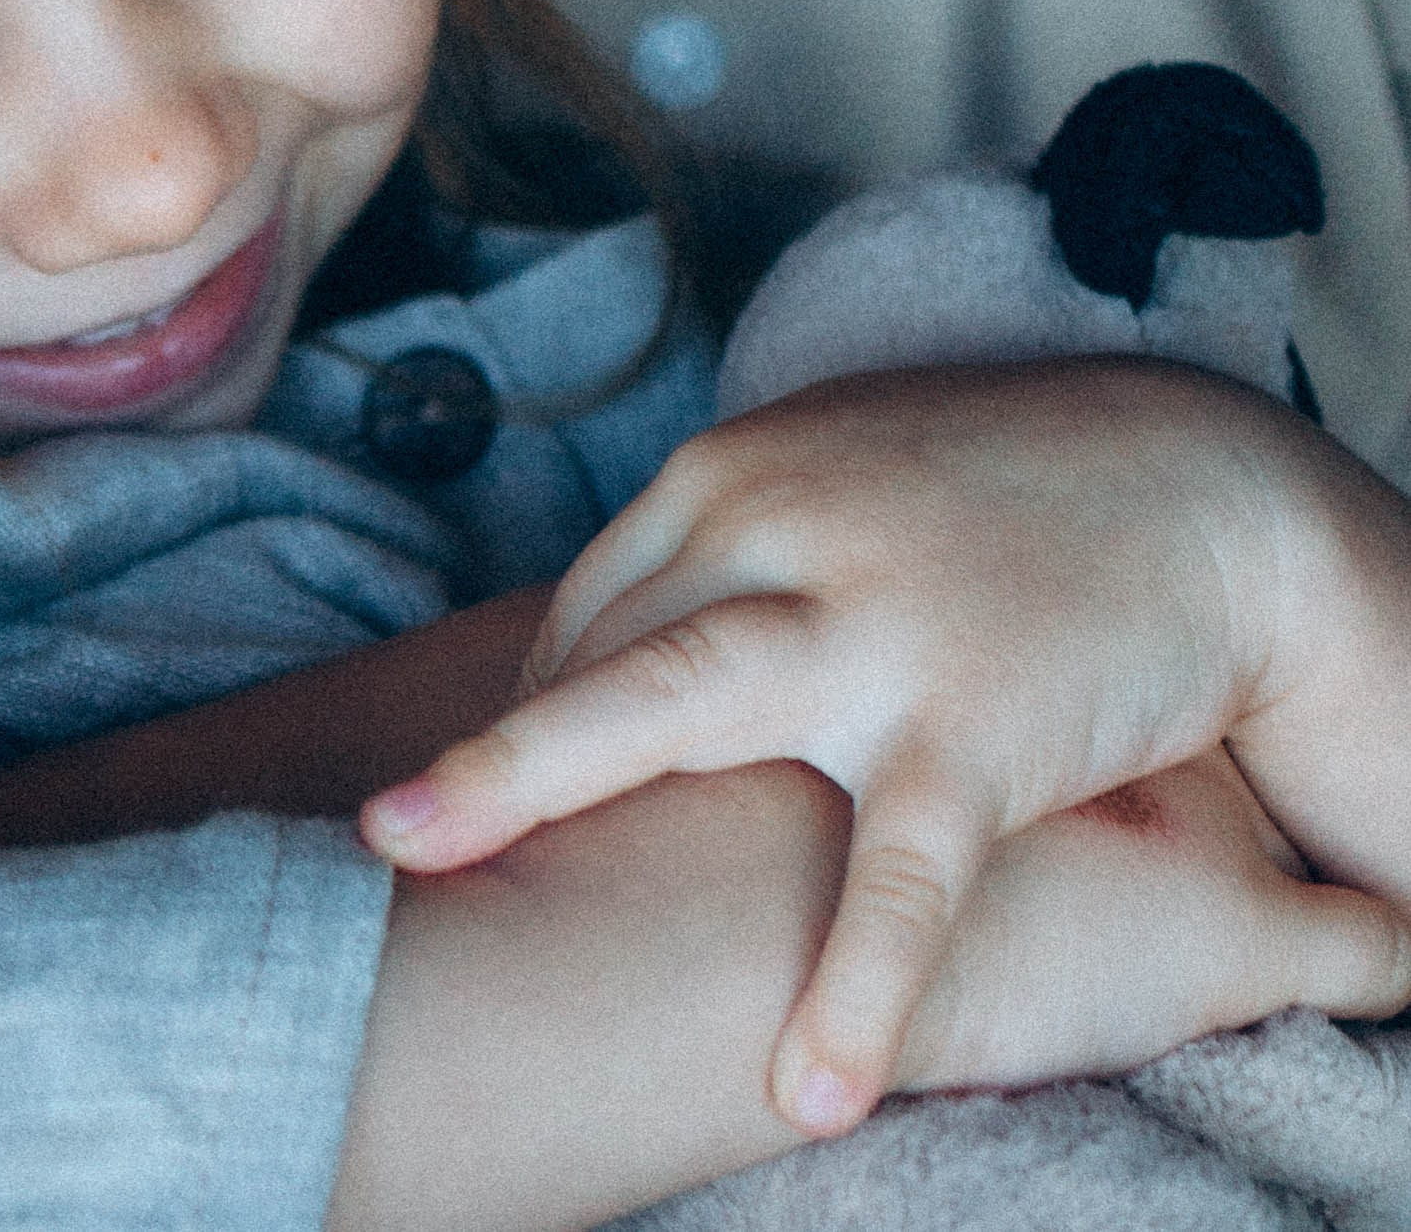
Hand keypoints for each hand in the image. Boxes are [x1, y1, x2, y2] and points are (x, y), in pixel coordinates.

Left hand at [361, 358, 1410, 1130]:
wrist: (1196, 482)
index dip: (525, 715)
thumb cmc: (995, 493)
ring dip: (539, 784)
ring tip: (432, 875)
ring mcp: (869, 622)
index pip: (589, 608)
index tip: (473, 811)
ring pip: (682, 703)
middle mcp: (774, 529)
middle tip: (366, 830)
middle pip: (591, 644)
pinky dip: (856, 979)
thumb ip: (723, 552)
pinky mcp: (976, 722)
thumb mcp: (834, 480)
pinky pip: (902, 873)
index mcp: (732, 480)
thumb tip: (595, 656)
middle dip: (472, 740)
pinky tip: (809, 1082)